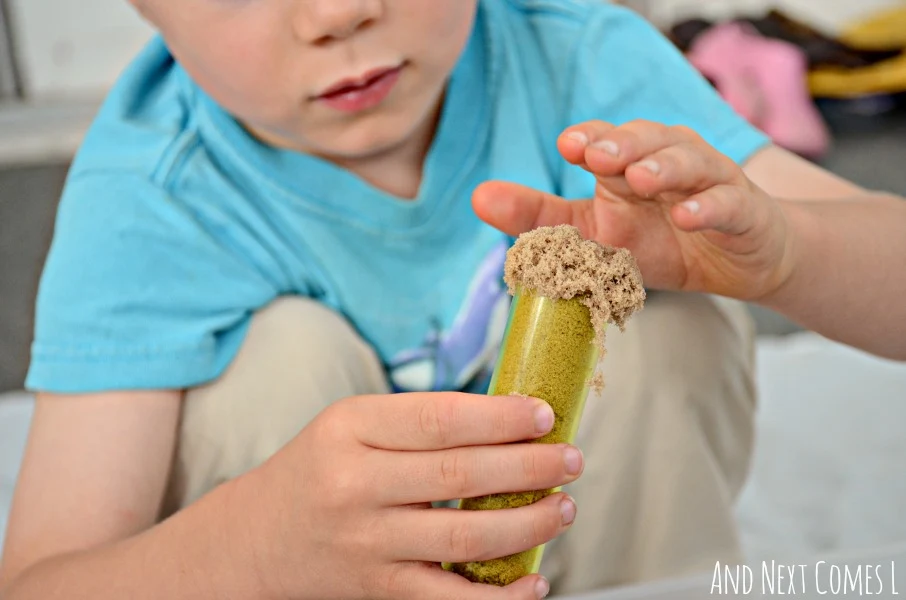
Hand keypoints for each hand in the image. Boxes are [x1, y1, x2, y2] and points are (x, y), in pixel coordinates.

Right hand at [241, 393, 581, 599]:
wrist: (255, 538)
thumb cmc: (318, 469)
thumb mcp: (352, 424)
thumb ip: (419, 422)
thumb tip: (510, 423)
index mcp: (351, 428)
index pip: (440, 418)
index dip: (501, 416)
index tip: (544, 414)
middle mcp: (355, 484)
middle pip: (460, 475)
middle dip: (529, 466)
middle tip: (570, 459)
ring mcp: (366, 542)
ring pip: (463, 539)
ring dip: (527, 524)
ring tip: (564, 508)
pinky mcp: (376, 589)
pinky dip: (499, 597)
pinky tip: (535, 580)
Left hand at [474, 120, 794, 300]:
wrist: (738, 263)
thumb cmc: (662, 240)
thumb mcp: (596, 234)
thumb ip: (540, 217)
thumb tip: (479, 197)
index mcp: (630, 163)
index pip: (608, 140)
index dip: (590, 139)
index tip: (566, 145)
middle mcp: (669, 161)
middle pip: (647, 139)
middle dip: (621, 143)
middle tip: (595, 155)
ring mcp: (709, 182)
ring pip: (689, 161)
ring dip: (664, 166)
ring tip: (640, 178)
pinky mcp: (742, 209)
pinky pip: (727, 202)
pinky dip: (709, 207)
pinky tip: (689, 216)